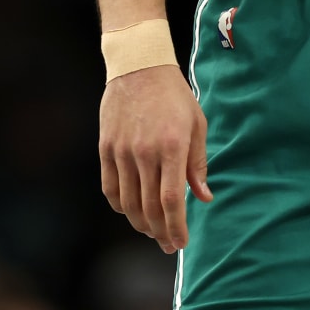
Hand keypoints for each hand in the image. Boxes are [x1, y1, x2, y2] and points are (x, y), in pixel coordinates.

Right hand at [98, 63, 212, 252]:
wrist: (139, 65)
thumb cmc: (174, 95)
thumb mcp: (197, 124)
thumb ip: (198, 163)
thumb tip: (203, 198)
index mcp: (172, 146)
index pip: (171, 200)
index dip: (176, 226)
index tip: (181, 242)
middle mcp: (144, 152)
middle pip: (149, 207)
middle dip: (160, 232)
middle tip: (168, 245)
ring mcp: (121, 151)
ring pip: (128, 203)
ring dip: (140, 223)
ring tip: (152, 231)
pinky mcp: (105, 148)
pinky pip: (110, 188)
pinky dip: (120, 206)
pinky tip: (131, 211)